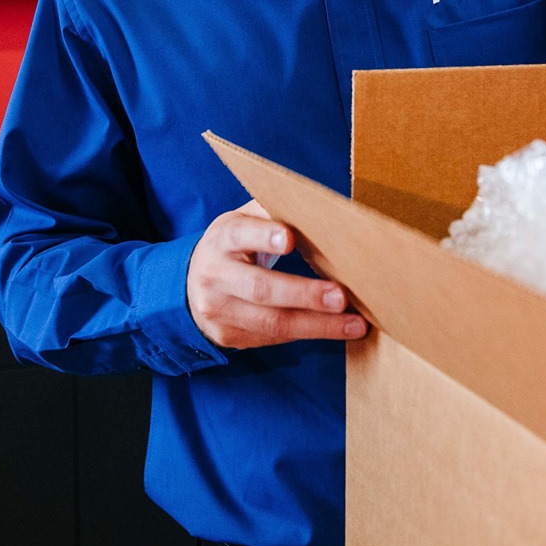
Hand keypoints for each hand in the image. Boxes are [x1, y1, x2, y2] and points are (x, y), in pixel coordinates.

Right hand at [186, 200, 366, 349]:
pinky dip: (307, 334)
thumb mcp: (243, 223)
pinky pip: (273, 339)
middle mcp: (215, 276)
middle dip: (304, 294)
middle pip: (261, 289)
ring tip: (354, 325)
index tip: (289, 239)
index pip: (240, 235)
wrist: (192, 286)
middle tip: (341, 297)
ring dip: (317, 325)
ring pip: (272, 323)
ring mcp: (219, 311)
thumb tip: (317, 206)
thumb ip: (271, 214)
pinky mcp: (228, 336)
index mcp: (222, 239)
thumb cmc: (233, 248)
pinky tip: (334, 330)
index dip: (264, 236)